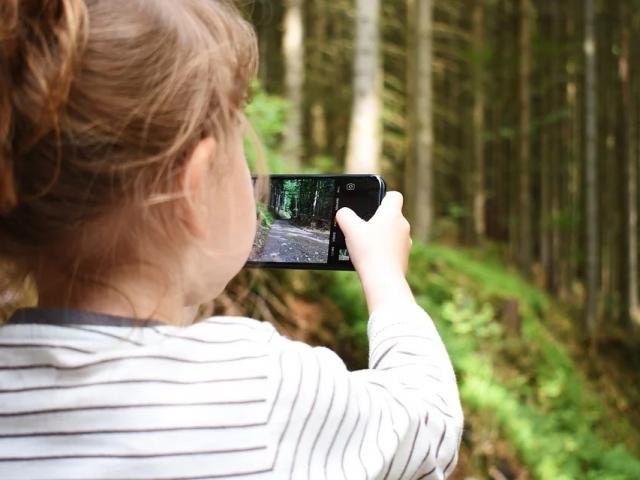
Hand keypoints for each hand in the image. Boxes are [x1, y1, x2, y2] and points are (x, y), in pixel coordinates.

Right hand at [336, 191, 414, 312]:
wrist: (383, 279)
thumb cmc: (368, 251)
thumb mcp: (349, 229)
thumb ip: (344, 215)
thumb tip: (343, 213)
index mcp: (392, 214)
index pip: (394, 196)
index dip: (383, 197)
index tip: (373, 204)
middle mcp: (403, 226)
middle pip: (391, 216)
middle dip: (378, 220)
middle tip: (362, 228)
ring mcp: (405, 243)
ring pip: (392, 233)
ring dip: (381, 236)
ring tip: (365, 245)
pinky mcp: (404, 257)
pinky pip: (393, 249)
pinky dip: (384, 251)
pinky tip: (371, 258)